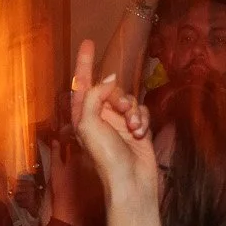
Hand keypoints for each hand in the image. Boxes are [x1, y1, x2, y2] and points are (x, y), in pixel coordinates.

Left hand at [68, 39, 157, 207]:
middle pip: (111, 90)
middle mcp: (99, 117)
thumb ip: (94, 96)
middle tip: (122, 111)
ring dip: (134, 111)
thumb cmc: (106, 158)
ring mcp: (118, 124)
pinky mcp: (137, 130)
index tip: (88, 42)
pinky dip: (143, 120)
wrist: (131, 182)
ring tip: (133, 129)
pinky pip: (142, 112)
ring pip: (130, 100)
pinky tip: (141, 134)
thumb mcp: (89, 123)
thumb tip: (109, 81)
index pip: (82, 83)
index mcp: (83, 116)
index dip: (84, 62)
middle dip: (120, 97)